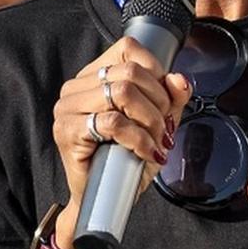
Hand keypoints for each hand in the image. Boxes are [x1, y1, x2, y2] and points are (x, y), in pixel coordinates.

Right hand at [50, 37, 192, 248]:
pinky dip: (138, 138)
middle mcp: (76, 86)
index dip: (156, 72)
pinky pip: (113, 122)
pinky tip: (146, 152)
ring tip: (157, 143)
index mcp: (94, 75)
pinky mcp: (67, 131)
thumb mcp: (156, 123)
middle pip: (130, 73)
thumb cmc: (125, 159)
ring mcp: (67, 107)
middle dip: (159, 103)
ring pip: (123, 93)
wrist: (103, 199)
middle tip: (165, 130)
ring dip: (151, 122)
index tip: (166, 101)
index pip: (128, 49)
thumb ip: (170, 98)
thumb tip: (180, 79)